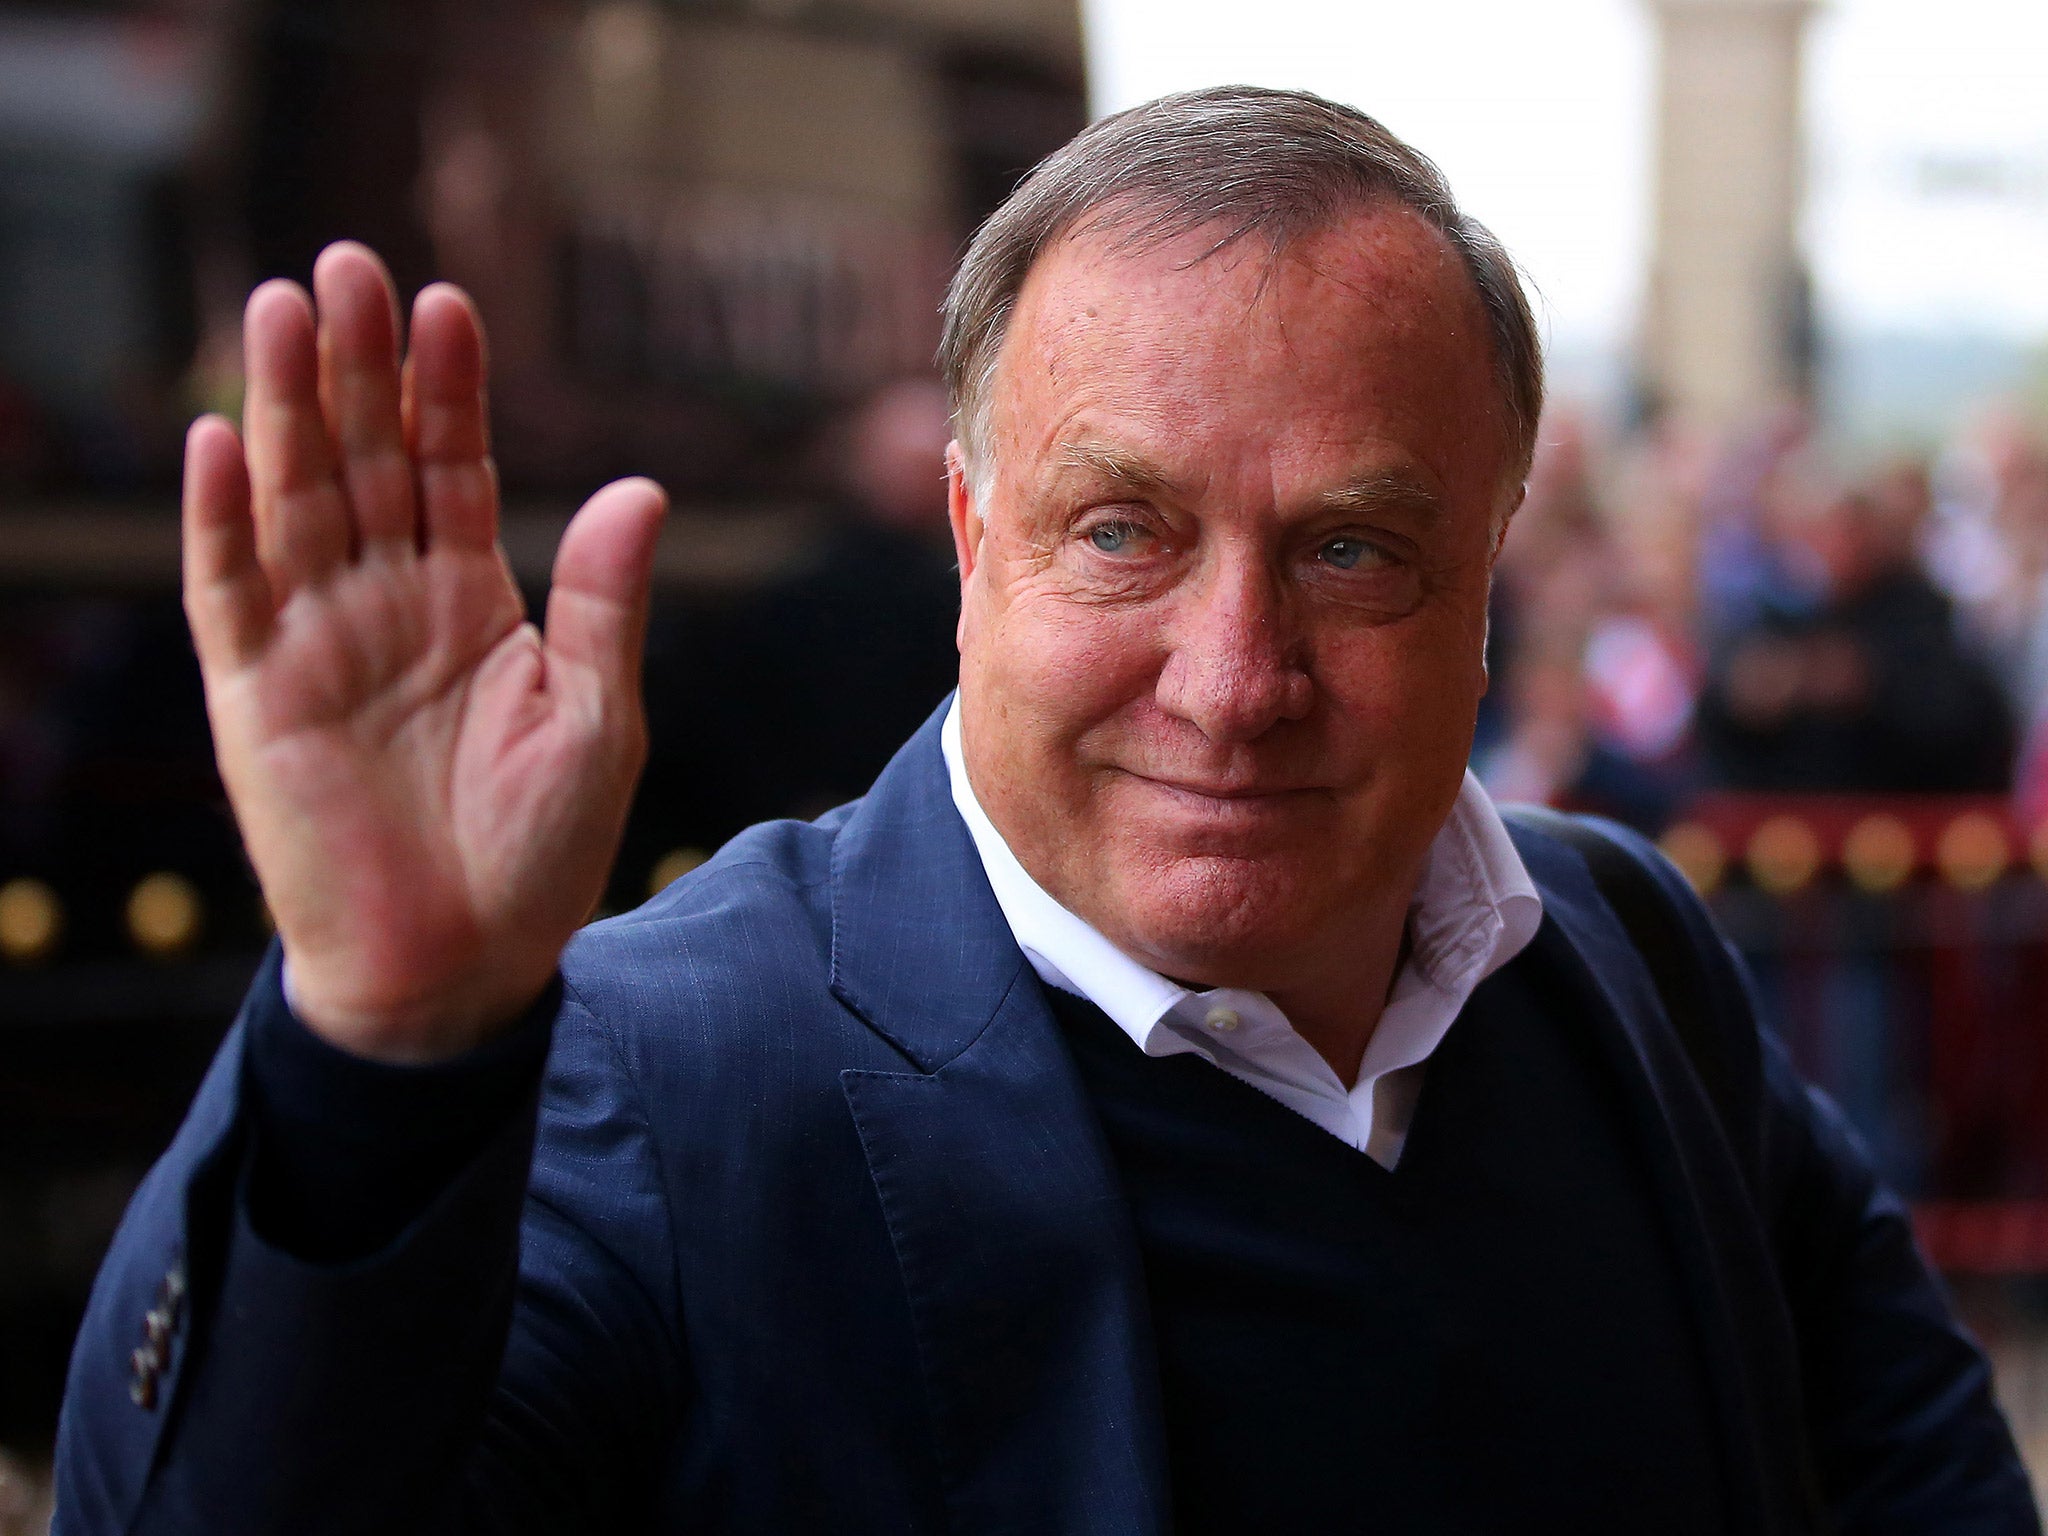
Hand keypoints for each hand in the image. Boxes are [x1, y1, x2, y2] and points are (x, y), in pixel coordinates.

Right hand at [183, 242, 665, 1061]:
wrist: (459, 968)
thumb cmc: (538, 852)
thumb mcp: (596, 720)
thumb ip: (605, 605)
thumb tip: (641, 486)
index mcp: (471, 600)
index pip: (454, 468)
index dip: (449, 390)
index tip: (451, 304)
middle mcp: (389, 602)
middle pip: (366, 458)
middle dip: (356, 366)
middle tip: (352, 266)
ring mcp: (317, 641)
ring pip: (294, 499)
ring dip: (283, 408)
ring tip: (282, 308)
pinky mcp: (255, 694)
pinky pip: (231, 592)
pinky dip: (221, 521)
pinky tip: (219, 442)